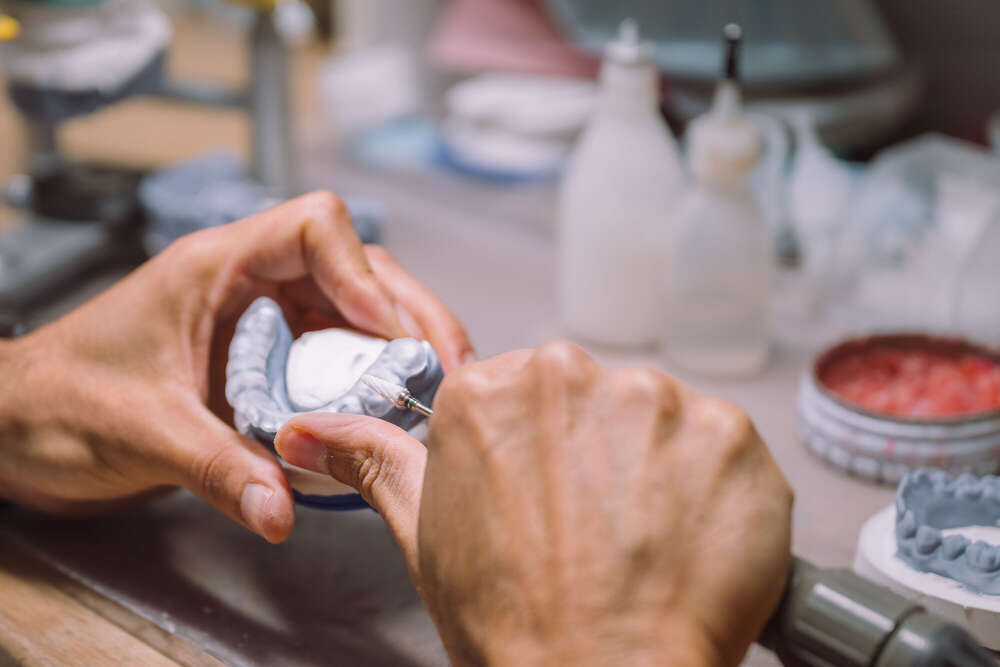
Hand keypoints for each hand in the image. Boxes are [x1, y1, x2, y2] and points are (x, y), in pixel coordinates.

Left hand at [0, 191, 472, 542]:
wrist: (22, 426)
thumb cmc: (61, 405)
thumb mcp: (143, 433)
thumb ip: (219, 469)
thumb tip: (282, 512)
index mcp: (216, 268)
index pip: (314, 227)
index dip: (363, 275)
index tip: (387, 334)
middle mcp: (248, 281)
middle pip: (356, 268)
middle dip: (407, 315)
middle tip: (440, 372)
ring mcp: (261, 317)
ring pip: (355, 309)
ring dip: (397, 347)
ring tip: (427, 394)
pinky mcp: (266, 354)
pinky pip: (334, 352)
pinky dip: (366, 378)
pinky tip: (382, 413)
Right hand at [275, 342, 792, 665]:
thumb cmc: (513, 626)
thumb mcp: (425, 537)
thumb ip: (372, 461)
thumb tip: (306, 430)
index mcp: (489, 391)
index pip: (534, 396)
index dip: (550, 455)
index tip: (555, 498)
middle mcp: (569, 374)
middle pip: (599, 402)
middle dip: (603, 456)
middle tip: (599, 530)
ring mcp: (657, 399)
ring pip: (663, 422)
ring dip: (661, 472)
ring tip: (646, 541)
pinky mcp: (729, 433)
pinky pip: (724, 448)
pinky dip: (716, 491)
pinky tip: (690, 541)